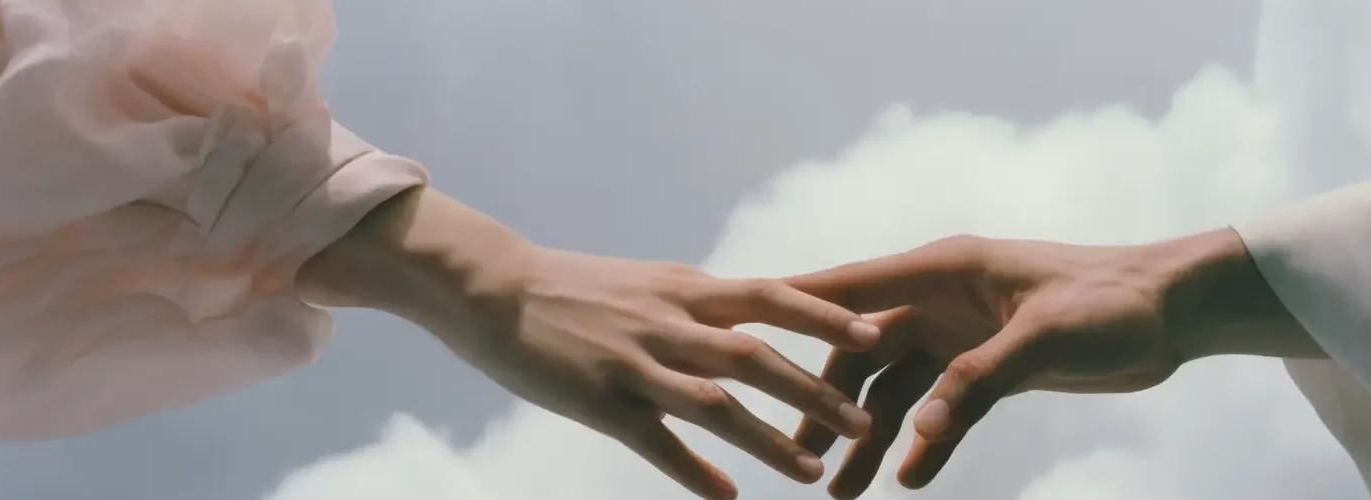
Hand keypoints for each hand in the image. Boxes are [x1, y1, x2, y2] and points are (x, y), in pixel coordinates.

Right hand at [436, 248, 883, 498]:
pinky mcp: (599, 402)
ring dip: (770, 441)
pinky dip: (695, 473)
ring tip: (814, 475)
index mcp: (685, 288)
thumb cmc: (576, 287)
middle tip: (867, 423)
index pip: (771, 295)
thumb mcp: (650, 283)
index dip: (826, 316)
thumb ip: (702, 303)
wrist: (492, 286)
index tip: (878, 332)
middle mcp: (667, 322)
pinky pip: (657, 444)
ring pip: (716, 405)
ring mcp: (634, 363)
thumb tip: (759, 310)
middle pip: (756, 356)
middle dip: (815, 392)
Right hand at [783, 230, 1308, 497]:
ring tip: (838, 491)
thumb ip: (979, 382)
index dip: (791, 309)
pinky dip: (923, 443)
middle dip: (825, 403)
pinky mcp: (989, 366)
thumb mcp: (1045, 339)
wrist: (1175, 312)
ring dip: (867, 435)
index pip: (850, 289)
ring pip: (894, 389)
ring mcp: (963, 334)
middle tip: (792, 458)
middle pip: (859, 352)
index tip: (731, 330)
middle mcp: (942, 299)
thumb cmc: (1115, 303)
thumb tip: (919, 431)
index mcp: (945, 271)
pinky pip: (939, 409)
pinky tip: (906, 481)